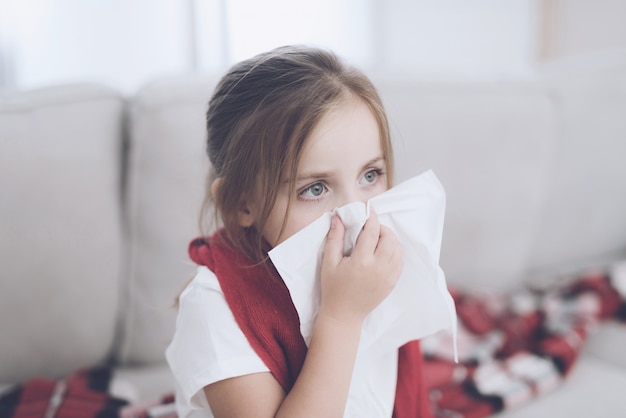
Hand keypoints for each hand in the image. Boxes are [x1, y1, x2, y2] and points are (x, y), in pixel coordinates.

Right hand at [319, 209, 403, 325]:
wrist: (344, 315)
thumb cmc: (333, 289)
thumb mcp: (329, 263)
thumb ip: (334, 239)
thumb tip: (338, 218)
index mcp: (361, 261)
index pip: (372, 232)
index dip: (371, 217)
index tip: (369, 209)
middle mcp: (378, 268)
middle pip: (389, 238)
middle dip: (381, 228)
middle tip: (370, 229)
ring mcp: (388, 276)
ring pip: (397, 248)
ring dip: (389, 239)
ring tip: (376, 240)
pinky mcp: (393, 282)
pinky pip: (400, 260)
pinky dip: (395, 251)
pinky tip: (383, 252)